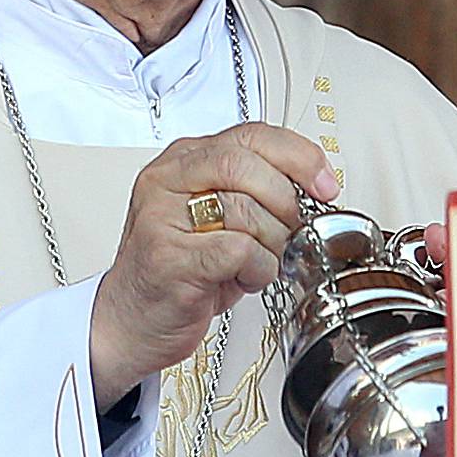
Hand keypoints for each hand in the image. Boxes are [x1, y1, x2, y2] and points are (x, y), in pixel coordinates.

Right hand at [90, 125, 340, 405]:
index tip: (326, 185)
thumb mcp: (220, 216)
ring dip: (272, 244)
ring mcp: (161, 218)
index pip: (252, 134)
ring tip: (258, 262)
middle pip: (246, 163)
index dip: (299, 156)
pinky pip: (239, 251)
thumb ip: (256, 188)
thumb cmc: (183, 269)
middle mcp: (167, 180)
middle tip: (297, 229)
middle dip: (286, 199)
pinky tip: (243, 279)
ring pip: (246, 210)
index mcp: (184, 160)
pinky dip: (257, 269)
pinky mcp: (169, 259)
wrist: (130, 322)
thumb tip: (319, 184)